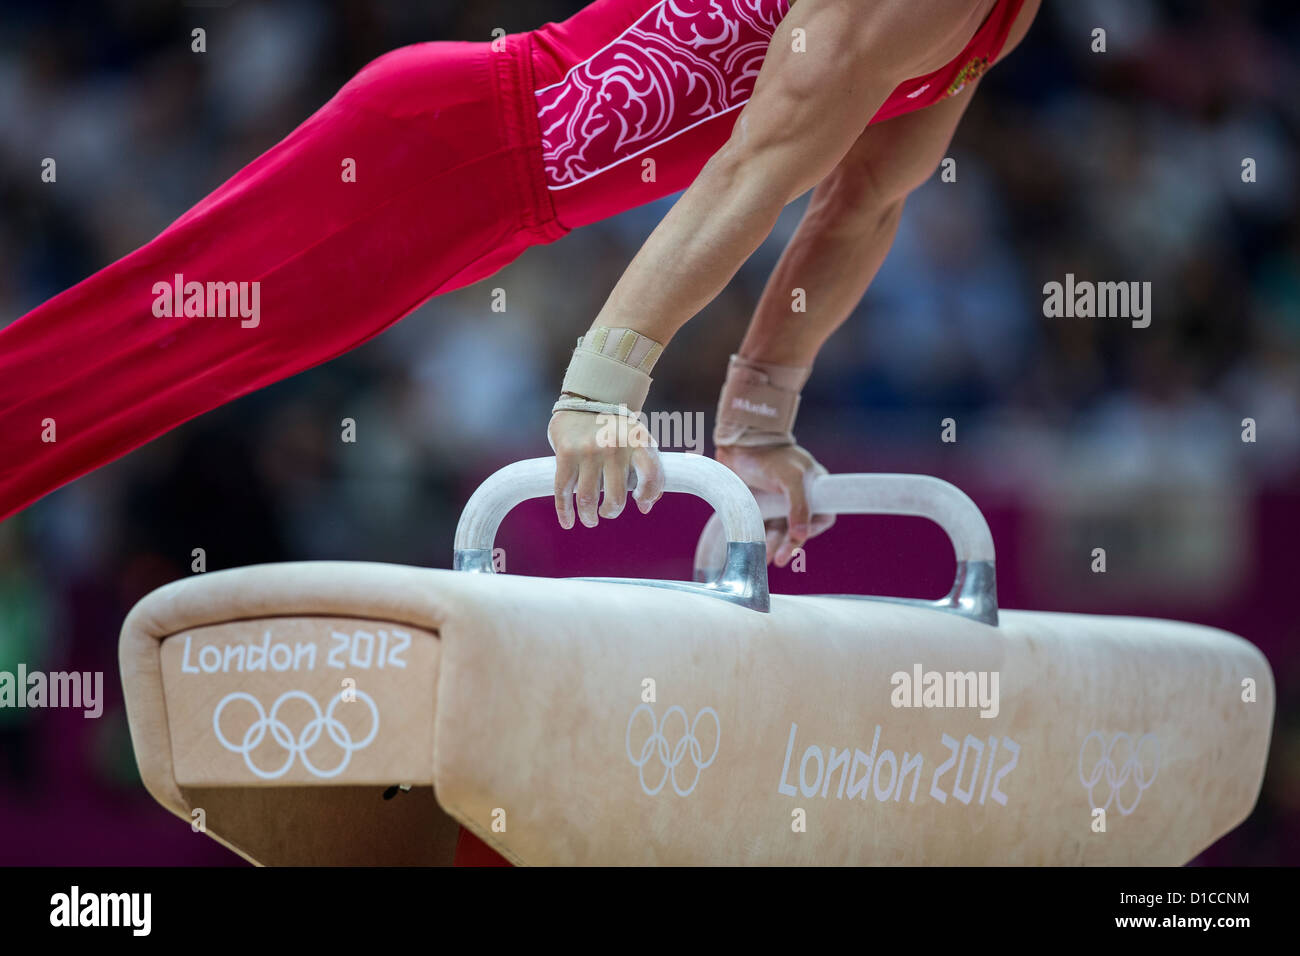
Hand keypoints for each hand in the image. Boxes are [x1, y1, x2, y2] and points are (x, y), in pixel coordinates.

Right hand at [549, 409, 664, 529]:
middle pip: (615, 497)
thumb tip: (645, 507)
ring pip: (588, 498)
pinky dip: (565, 511)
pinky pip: (563, 491)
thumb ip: (648, 472)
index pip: (651, 476)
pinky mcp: (566, 454)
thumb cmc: (619, 429)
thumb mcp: (640, 442)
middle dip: (611, 511)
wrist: (589, 399)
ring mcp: (588, 451)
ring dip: (589, 516)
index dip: (649, 494)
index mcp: (638, 442)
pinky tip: (568, 522)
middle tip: (607, 513)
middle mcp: (614, 447)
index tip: (641, 502)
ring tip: (590, 519)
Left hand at [715, 443, 834, 566]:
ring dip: (774, 546)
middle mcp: (799, 498)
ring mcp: (778, 503)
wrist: (737, 445)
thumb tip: (802, 536)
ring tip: (765, 557)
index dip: (813, 530)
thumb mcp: (790, 478)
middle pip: (799, 529)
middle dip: (790, 545)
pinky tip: (755, 549)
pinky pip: (763, 528)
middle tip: (780, 559)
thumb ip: (799, 506)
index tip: (799, 538)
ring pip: (780, 532)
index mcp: (815, 487)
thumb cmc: (768, 457)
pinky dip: (760, 539)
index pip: (823, 516)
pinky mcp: (760, 507)